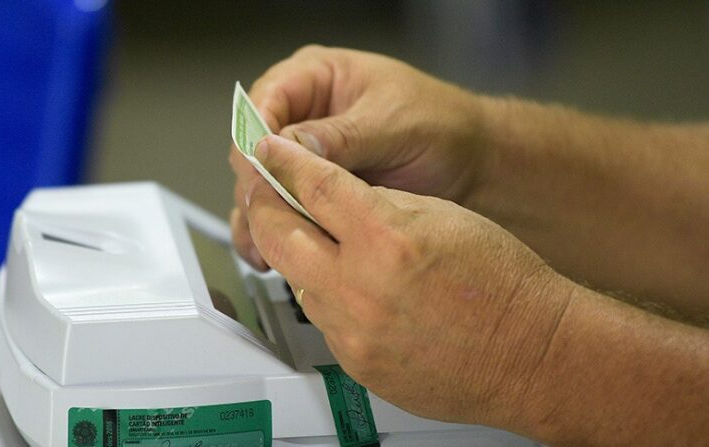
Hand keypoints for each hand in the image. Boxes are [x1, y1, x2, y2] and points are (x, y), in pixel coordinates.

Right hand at [230, 45, 488, 268]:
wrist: (475, 166)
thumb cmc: (442, 125)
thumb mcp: (393, 123)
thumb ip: (341, 135)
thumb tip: (288, 148)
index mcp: (315, 79)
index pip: (263, 104)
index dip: (256, 140)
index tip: (262, 173)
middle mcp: (302, 116)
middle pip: (254, 150)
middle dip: (256, 185)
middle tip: (265, 216)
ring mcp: (306, 158)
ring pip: (261, 186)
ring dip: (259, 216)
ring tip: (264, 247)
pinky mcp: (315, 193)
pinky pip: (282, 211)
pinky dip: (276, 233)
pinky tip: (273, 255)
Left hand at [245, 135, 574, 424]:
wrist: (528, 354)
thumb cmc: (501, 282)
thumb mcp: (441, 214)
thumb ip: (380, 202)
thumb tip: (336, 197)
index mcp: (387, 235)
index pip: (313, 185)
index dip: (283, 161)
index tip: (268, 150)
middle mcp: (360, 284)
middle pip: (277, 233)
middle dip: (261, 204)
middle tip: (262, 190)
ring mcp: (353, 329)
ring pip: (293, 277)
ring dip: (292, 251)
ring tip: (306, 236)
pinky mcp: (355, 361)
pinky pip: (320, 316)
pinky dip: (322, 292)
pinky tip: (343, 284)